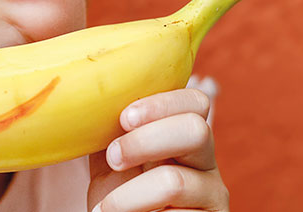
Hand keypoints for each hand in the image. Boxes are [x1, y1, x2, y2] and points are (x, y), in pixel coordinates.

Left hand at [86, 88, 229, 211]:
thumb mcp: (111, 162)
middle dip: (144, 141)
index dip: (161, 104)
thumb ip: (111, 132)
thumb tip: (90, 101)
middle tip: (113, 158)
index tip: (124, 119)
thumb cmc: (118, 199)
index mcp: (184, 139)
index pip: (194, 102)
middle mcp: (206, 164)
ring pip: (174, 182)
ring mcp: (211, 196)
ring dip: (127, 195)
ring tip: (105, 208)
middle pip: (196, 131)